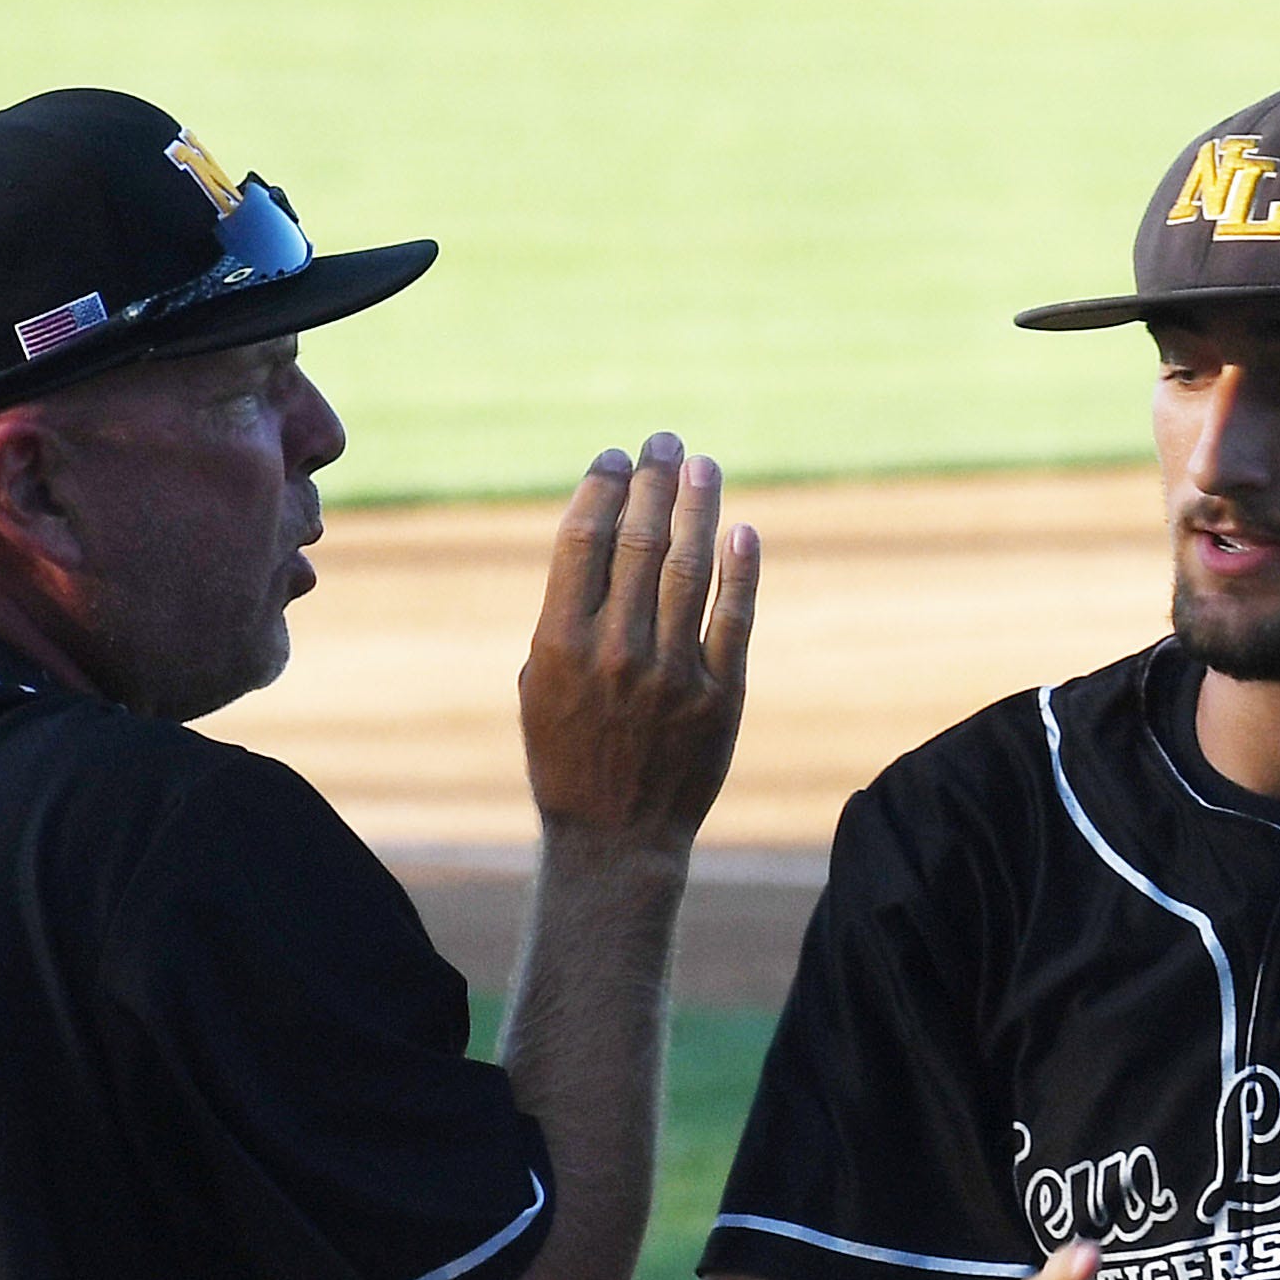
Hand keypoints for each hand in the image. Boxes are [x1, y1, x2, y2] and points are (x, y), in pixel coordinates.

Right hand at [520, 432, 758, 853]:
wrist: (617, 838)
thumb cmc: (568, 756)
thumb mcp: (538, 685)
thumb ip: (562, 617)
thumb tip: (595, 544)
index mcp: (559, 643)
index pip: (582, 541)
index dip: (601, 488)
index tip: (615, 458)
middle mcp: (615, 651)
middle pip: (637, 541)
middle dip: (651, 480)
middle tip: (663, 441)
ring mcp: (671, 672)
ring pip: (687, 567)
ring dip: (695, 506)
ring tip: (700, 463)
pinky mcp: (719, 694)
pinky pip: (733, 618)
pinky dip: (740, 569)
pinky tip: (741, 529)